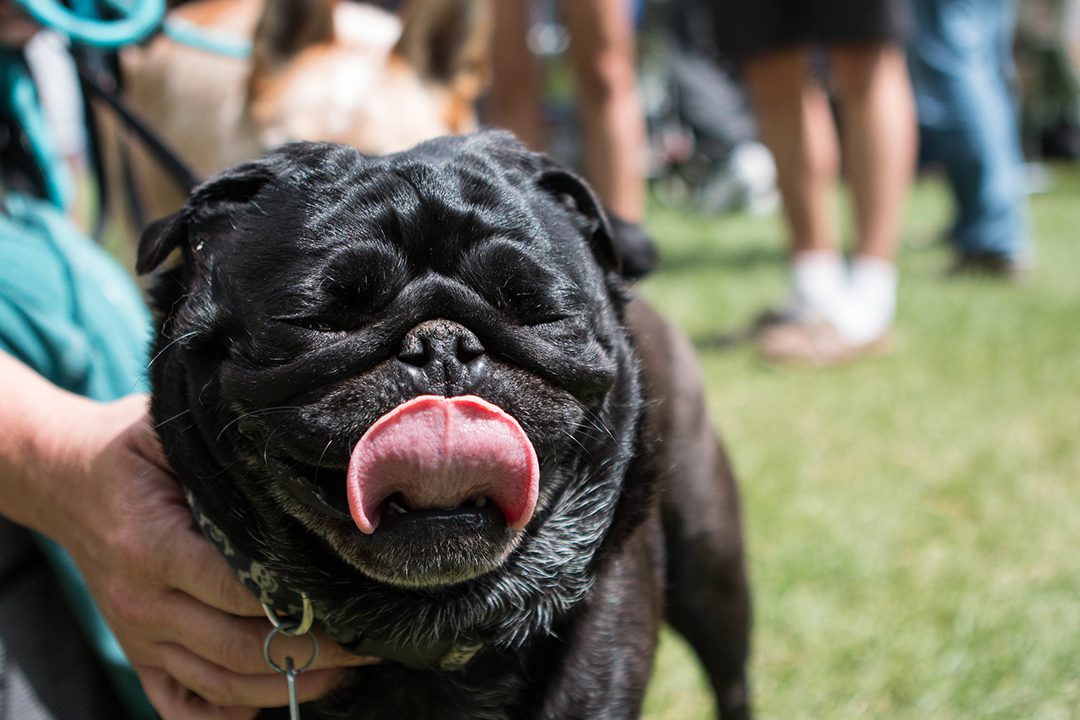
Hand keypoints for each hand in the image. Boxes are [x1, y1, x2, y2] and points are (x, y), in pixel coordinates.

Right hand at [11, 386, 377, 718]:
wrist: (64, 480)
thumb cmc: (133, 454)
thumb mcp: (172, 437)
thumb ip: (229, 461)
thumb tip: (299, 473)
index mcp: (155, 547)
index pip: (239, 590)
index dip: (302, 600)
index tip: (355, 596)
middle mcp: (144, 602)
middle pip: (240, 646)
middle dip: (315, 650)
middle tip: (370, 638)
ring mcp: (139, 636)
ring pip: (222, 684)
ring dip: (289, 685)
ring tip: (347, 670)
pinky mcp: (137, 655)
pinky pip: (181, 707)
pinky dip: (229, 715)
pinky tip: (275, 701)